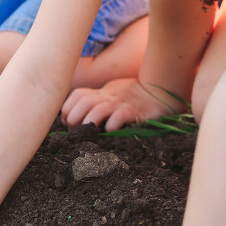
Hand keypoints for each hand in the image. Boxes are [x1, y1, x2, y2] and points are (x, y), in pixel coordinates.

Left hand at [61, 78, 186, 131]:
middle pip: (83, 102)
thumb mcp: (110, 94)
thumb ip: (94, 101)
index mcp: (101, 92)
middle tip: (75, 130)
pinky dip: (110, 126)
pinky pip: (117, 118)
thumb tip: (70, 119)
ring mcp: (120, 104)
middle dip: (73, 117)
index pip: (77, 95)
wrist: (159, 93)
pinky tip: (109, 131)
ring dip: (87, 123)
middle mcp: (108, 97)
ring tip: (86, 133)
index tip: (66, 121)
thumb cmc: (131, 97)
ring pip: (97, 111)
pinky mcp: (133, 112)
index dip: (67, 108)